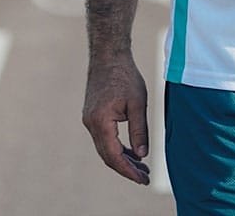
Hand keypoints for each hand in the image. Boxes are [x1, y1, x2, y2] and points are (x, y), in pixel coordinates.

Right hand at [82, 51, 150, 184]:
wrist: (109, 55)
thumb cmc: (125, 75)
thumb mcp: (137, 102)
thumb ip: (139, 130)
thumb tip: (142, 154)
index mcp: (100, 122)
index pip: (114, 155)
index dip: (128, 170)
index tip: (143, 179)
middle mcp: (91, 124)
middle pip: (108, 155)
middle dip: (126, 168)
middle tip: (145, 177)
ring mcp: (89, 120)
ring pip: (105, 148)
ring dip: (122, 158)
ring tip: (142, 166)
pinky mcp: (93, 115)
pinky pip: (104, 138)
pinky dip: (117, 146)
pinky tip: (131, 151)